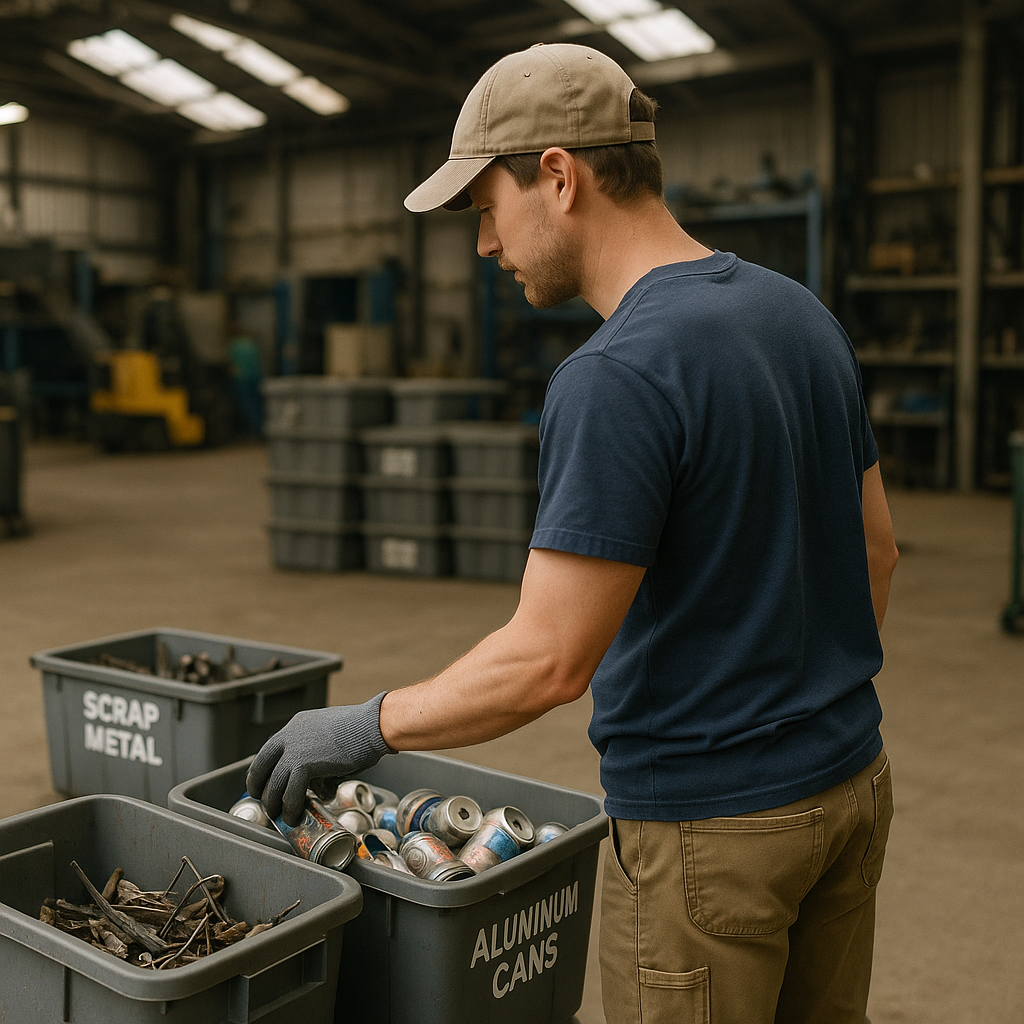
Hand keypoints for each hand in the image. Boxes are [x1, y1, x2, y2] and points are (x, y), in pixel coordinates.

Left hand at [246, 692, 393, 825]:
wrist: (372, 725)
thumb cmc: (362, 728)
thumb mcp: (330, 732)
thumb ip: (319, 749)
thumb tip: (320, 774)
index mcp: (296, 725)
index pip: (269, 751)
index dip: (264, 771)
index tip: (264, 784)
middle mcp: (290, 736)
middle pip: (261, 767)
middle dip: (260, 789)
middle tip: (267, 804)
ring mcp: (295, 750)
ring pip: (274, 784)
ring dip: (274, 804)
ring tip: (280, 816)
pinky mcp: (305, 765)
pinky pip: (291, 793)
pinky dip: (291, 808)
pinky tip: (294, 816)